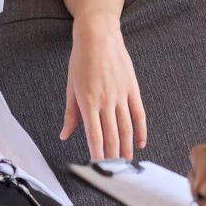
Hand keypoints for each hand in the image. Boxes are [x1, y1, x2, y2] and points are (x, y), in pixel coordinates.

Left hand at [61, 17, 147, 159]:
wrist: (98, 34)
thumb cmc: (81, 59)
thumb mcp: (70, 86)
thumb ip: (70, 113)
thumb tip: (65, 135)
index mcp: (88, 101)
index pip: (94, 135)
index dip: (97, 153)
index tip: (98, 167)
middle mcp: (106, 101)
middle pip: (112, 135)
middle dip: (113, 156)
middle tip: (114, 171)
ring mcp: (121, 95)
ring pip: (127, 128)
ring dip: (126, 148)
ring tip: (126, 162)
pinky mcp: (132, 88)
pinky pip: (139, 114)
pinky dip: (141, 130)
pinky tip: (140, 143)